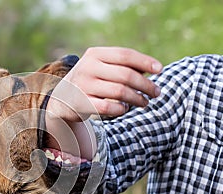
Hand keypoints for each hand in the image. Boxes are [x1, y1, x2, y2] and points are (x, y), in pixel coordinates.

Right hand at [47, 47, 162, 121]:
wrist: (62, 99)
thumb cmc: (90, 81)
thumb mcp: (101, 67)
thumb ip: (122, 65)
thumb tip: (153, 69)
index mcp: (94, 54)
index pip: (125, 55)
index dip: (145, 62)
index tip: (160, 70)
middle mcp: (87, 68)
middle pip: (126, 75)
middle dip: (146, 85)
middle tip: (156, 92)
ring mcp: (83, 86)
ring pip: (120, 92)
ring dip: (137, 99)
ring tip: (145, 102)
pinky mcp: (82, 103)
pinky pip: (110, 107)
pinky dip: (121, 109)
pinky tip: (125, 109)